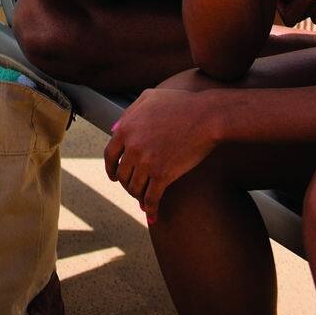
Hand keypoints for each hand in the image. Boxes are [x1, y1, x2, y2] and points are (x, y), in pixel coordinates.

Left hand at [104, 72, 217, 216]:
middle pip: (122, 175)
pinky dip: (151, 209)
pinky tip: (152, 216)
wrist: (205, 116)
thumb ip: (130, 112)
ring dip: (138, 196)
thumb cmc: (180, 104)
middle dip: (126, 183)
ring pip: (134, 188)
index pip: (109, 155)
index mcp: (127, 128)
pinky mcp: (163, 175)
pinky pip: (151, 198)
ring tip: (143, 198)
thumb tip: (114, 130)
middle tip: (133, 187)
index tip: (114, 176)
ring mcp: (147, 162)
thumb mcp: (149, 98)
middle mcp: (133, 146)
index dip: (110, 168)